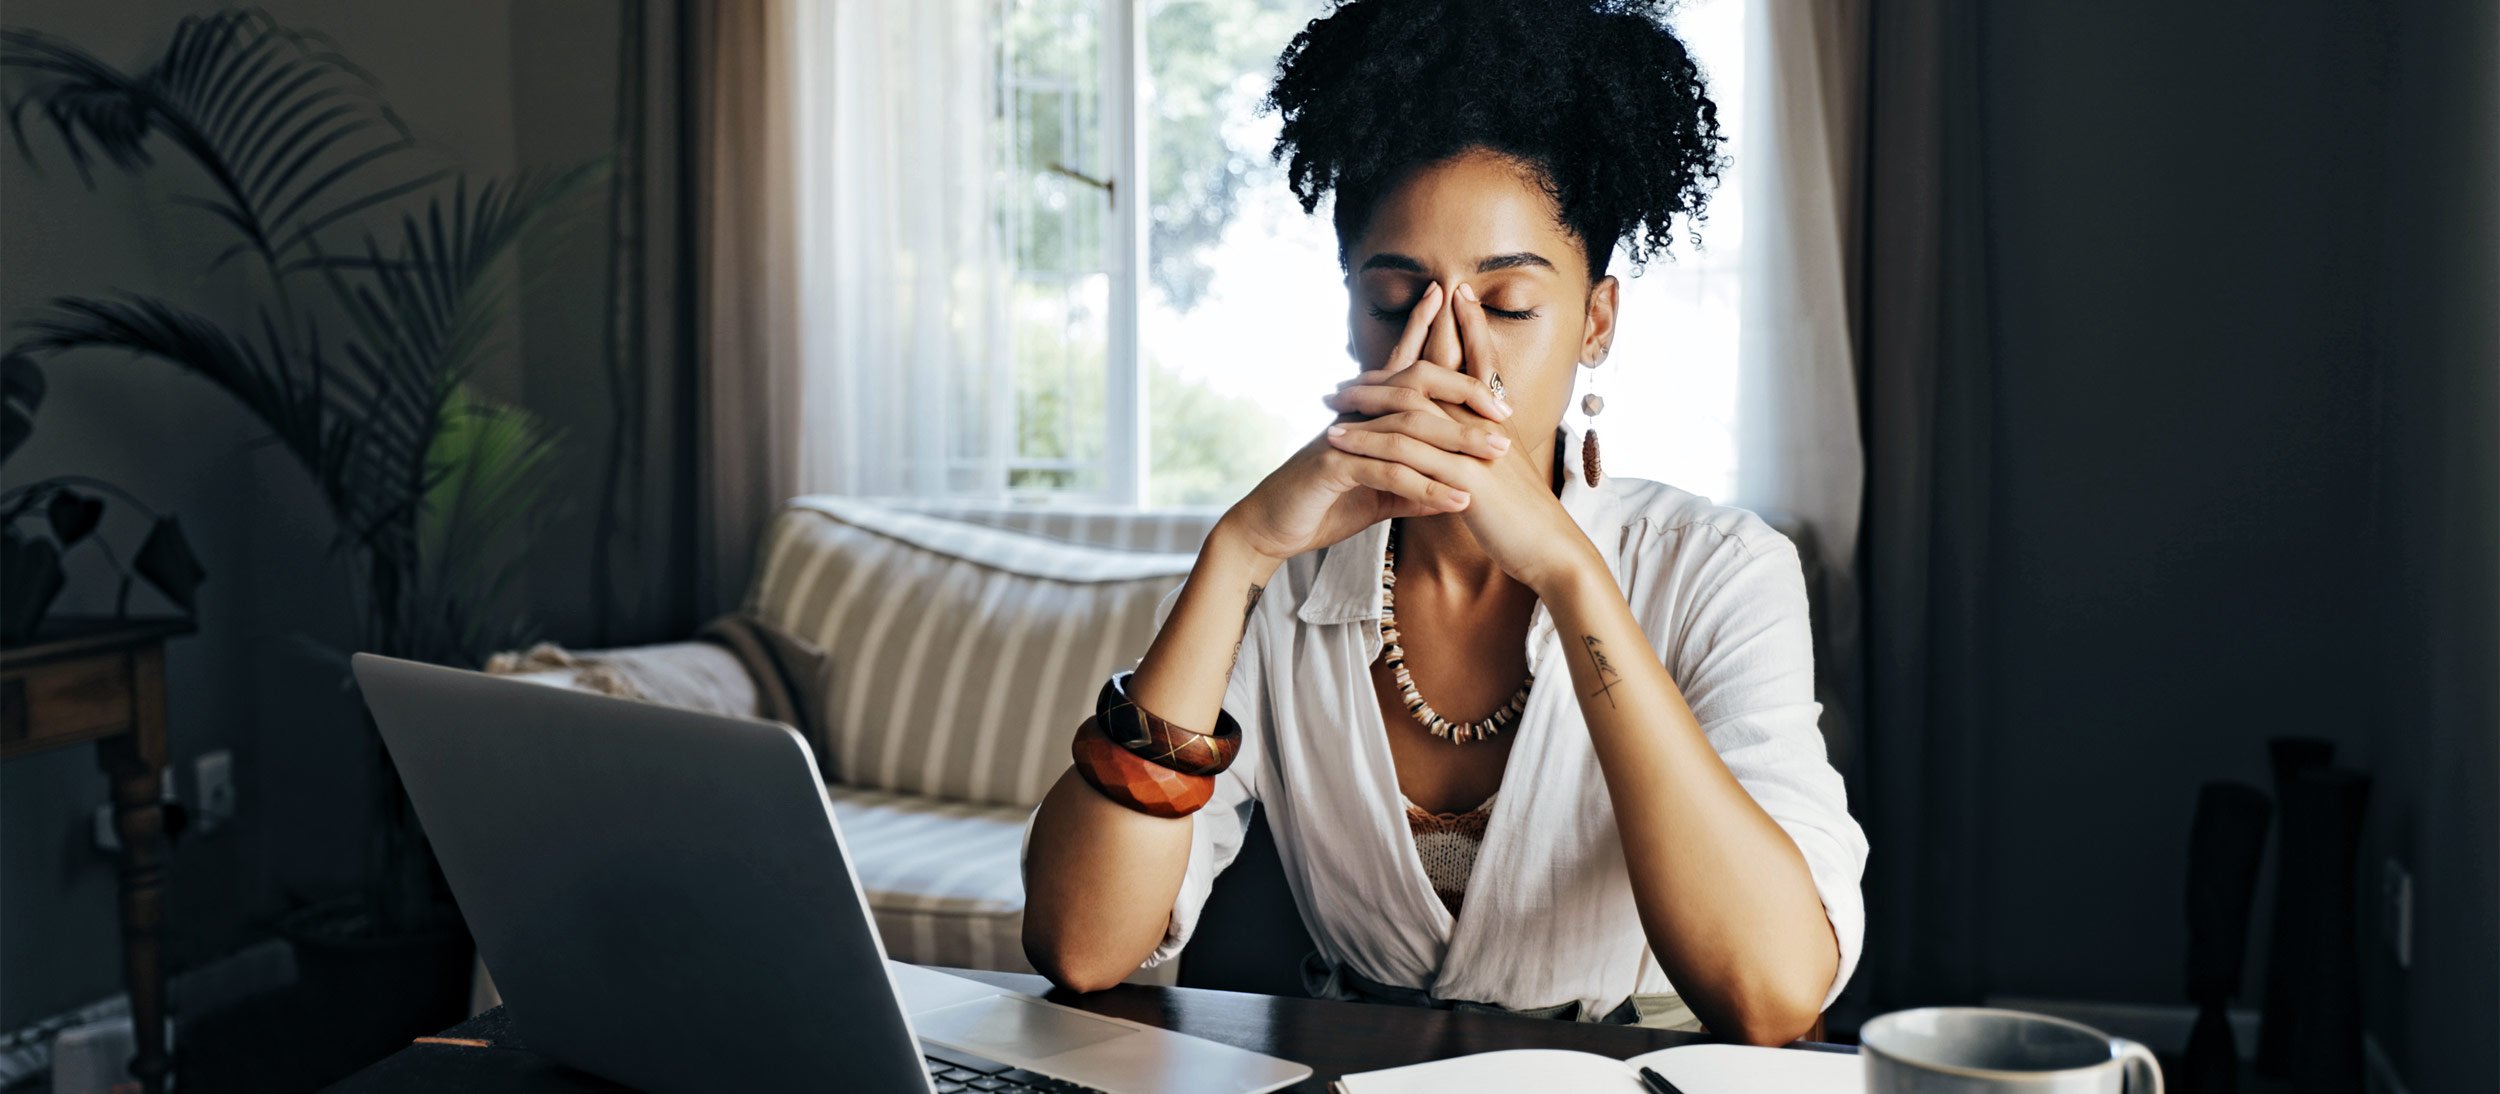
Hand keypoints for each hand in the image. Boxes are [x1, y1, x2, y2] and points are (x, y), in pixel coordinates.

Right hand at [1217, 283, 1479, 566]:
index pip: (1407, 370)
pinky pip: (1389, 471)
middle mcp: (1356, 415)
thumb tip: (1457, 489)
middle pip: (1417, 386)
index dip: (1434, 343)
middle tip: (1505, 413)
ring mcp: (1344, 436)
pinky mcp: (1332, 465)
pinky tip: (1458, 499)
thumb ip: (1415, 485)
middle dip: (1463, 394)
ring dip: (1456, 440)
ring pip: (1409, 428)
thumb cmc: (1322, 506)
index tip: (1476, 344)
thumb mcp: (1379, 494)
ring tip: (1495, 454)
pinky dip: (1427, 485)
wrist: (1269, 528)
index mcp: (1368, 415)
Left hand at [1318, 281, 1602, 594]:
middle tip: (1349, 372)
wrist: (1551, 550)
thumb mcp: (1508, 478)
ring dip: (1366, 401)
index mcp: (1500, 421)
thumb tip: (1474, 441)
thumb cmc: (1529, 520)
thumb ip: (1489, 452)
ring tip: (1331, 401)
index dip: (1470, 327)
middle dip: (1393, 364)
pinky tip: (1338, 440)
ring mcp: (1475, 447)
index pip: (1482, 361)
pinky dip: (1367, 440)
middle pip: (1437, 375)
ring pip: (1412, 409)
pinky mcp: (1462, 477)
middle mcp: (1487, 424)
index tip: (1452, 294)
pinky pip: (1404, 451)